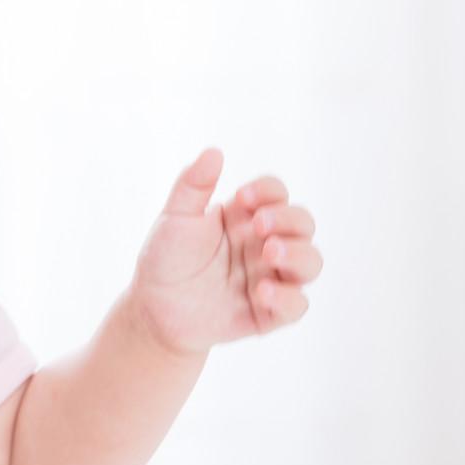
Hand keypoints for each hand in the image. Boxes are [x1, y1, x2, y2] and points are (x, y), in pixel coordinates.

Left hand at [129, 149, 321, 354]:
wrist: (153, 308)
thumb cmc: (166, 259)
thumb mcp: (175, 218)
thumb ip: (193, 185)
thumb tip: (214, 151)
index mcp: (246, 218)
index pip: (276, 194)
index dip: (268, 191)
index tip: (241, 197)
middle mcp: (265, 245)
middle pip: (303, 224)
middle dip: (288, 220)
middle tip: (259, 225)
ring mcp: (270, 278)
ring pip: (311, 262)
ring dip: (297, 254)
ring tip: (269, 253)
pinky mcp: (269, 313)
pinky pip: (297, 305)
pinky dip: (287, 297)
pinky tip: (261, 291)